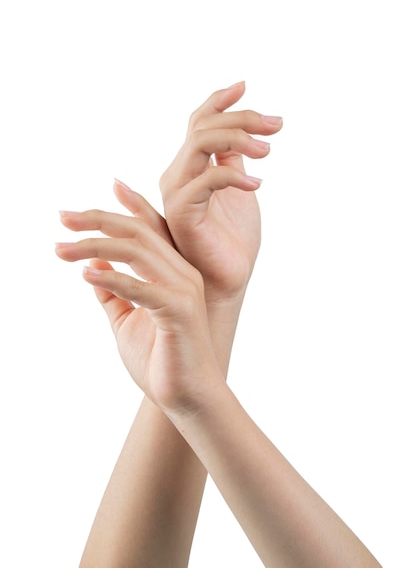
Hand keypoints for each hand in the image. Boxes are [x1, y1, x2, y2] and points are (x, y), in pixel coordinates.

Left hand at [56, 208, 221, 411]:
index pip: (148, 228)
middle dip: (97, 220)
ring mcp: (183, 290)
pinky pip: (141, 288)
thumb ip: (113, 291)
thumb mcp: (126, 319)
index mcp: (173, 271)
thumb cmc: (160, 359)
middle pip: (139, 231)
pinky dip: (111, 278)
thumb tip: (92, 263)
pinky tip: (85, 274)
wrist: (187, 398)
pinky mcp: (179, 311)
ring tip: (62, 249)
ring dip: (95, 245)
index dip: (121, 207)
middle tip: (62, 217)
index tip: (82, 206)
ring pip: (138, 251)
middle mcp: (183, 273)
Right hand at [160, 81, 282, 301]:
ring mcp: (177, 191)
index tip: (245, 85)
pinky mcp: (182, 211)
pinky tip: (258, 185)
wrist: (226, 281)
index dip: (218, 100)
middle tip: (277, 125)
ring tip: (268, 150)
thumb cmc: (233, 241)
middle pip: (203, 125)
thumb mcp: (239, 191)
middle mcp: (178, 173)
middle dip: (242, 117)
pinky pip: (207, 178)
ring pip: (200, 142)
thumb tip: (245, 138)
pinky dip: (235, 175)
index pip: (198, 121)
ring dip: (238, 136)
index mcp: (191, 167)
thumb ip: (233, 162)